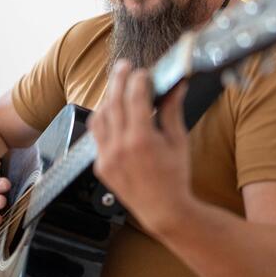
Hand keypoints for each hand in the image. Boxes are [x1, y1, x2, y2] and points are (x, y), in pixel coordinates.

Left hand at [88, 60, 190, 235]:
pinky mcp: (101, 166)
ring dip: (108, 99)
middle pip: (113, 101)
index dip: (139, 80)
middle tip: (124, 66)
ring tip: (116, 89)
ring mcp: (107, 157)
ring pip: (99, 117)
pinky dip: (104, 121)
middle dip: (118, 79)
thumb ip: (172, 111)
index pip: (135, 97)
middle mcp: (120, 147)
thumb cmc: (175, 177)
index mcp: (142, 139)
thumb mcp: (179, 141)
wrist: (164, 210)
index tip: (144, 72)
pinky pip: (96, 136)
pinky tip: (112, 115)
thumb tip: (175, 86)